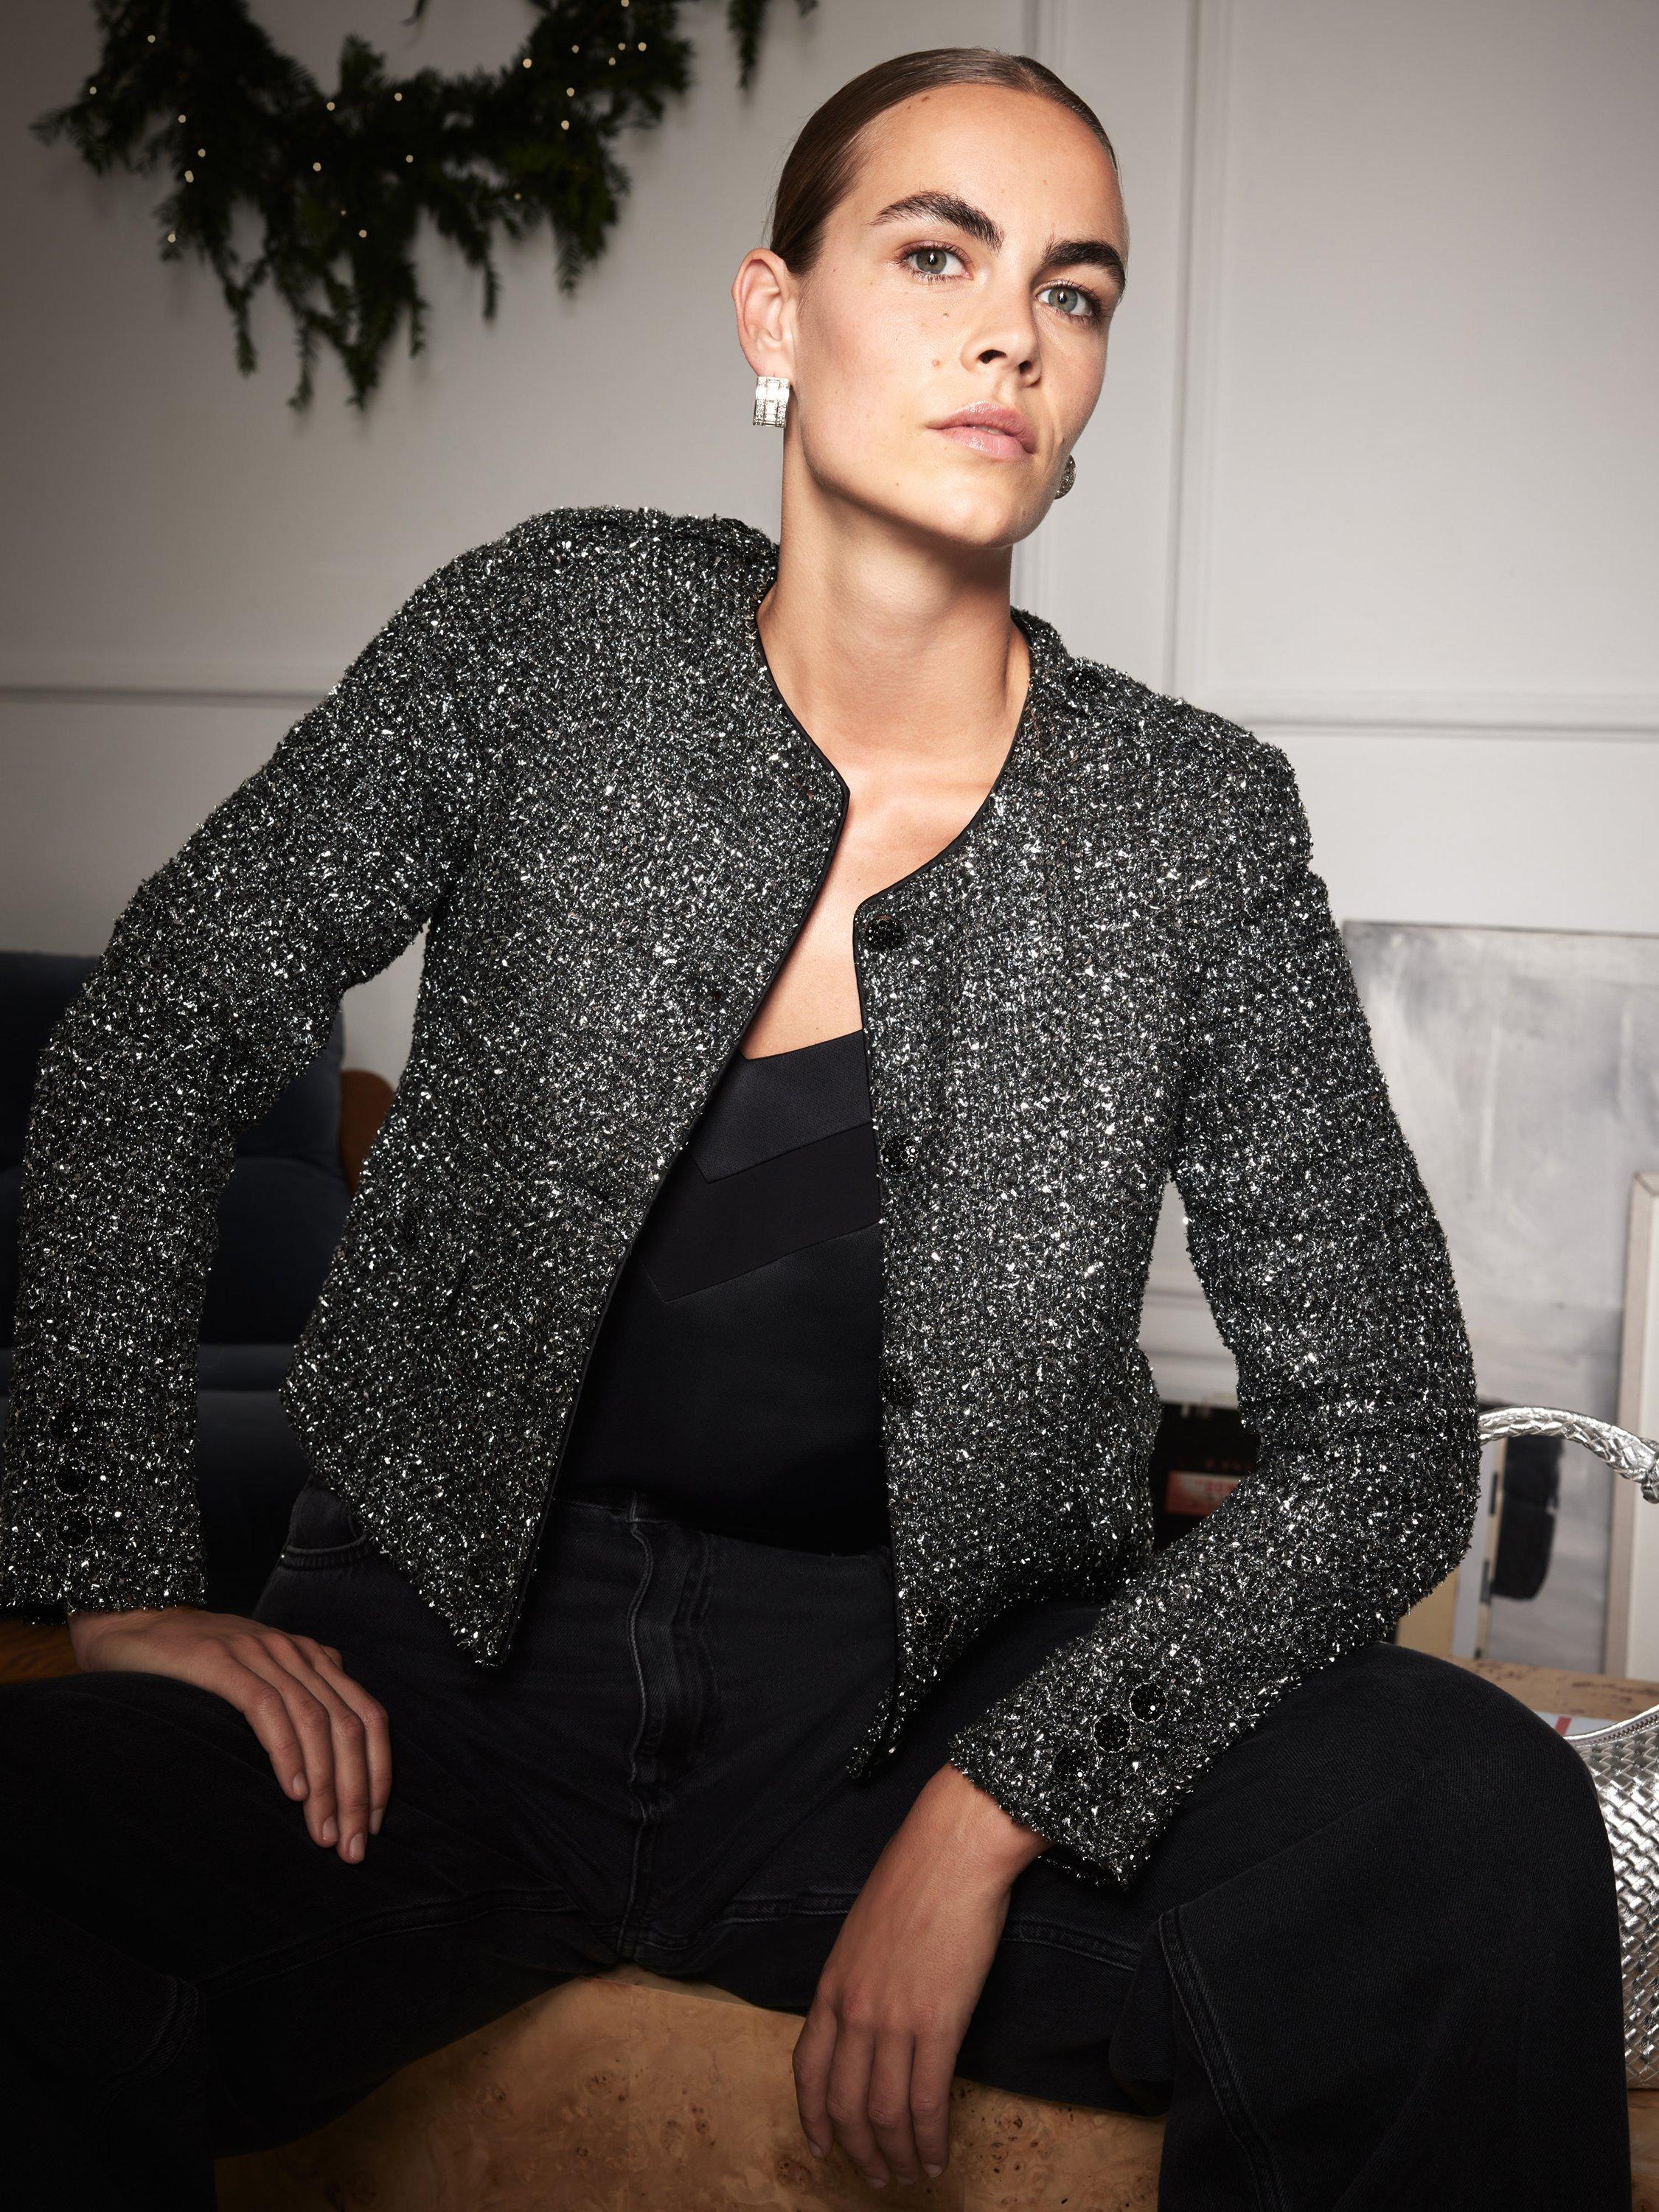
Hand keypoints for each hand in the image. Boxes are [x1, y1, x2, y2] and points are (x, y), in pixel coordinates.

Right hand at [66, 1604, 390, 1863]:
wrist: (135, 1628)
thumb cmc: (200, 1666)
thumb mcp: (265, 1677)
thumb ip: (301, 1699)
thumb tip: (334, 1757)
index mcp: (315, 1659)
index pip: (369, 1717)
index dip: (379, 1772)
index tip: (374, 1825)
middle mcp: (298, 1653)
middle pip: (350, 1725)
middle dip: (357, 1791)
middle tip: (352, 1848)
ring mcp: (262, 1654)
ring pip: (315, 1721)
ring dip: (325, 1784)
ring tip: (323, 1834)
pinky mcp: (222, 1662)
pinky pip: (267, 1709)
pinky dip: (286, 1751)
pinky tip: (292, 1791)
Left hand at [792, 1761, 1048, 2186]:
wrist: (953, 1851)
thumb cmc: (916, 1878)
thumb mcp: (864, 1929)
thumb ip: (858, 1976)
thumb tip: (869, 2013)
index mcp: (832, 1985)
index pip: (808, 2069)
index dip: (812, 2117)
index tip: (822, 2146)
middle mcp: (853, 2010)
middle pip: (843, 2103)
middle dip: (857, 2150)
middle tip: (874, 2177)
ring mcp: (893, 2020)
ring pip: (883, 2113)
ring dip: (895, 2155)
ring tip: (908, 2176)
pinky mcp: (937, 2024)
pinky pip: (927, 2101)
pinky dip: (929, 2140)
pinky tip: (937, 2157)